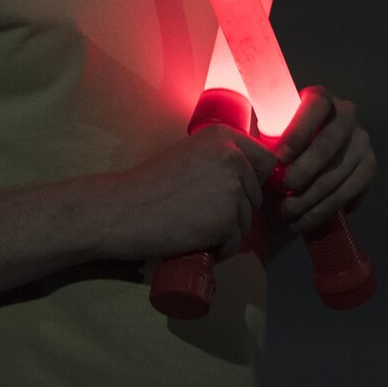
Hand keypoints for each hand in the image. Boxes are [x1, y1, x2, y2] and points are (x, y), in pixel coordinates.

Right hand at [99, 125, 278, 261]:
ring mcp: (231, 189)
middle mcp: (233, 157)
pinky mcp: (225, 220)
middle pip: (256, 195)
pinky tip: (196, 242)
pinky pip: (234, 243)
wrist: (122, 209)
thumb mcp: (191, 155)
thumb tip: (249, 177)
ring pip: (246, 221)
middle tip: (203, 215)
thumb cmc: (150, 186)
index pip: (265, 161)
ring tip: (195, 228)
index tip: (231, 194)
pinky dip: (219, 249)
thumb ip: (219, 158)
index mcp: (224, 137)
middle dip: (237, 211)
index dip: (252, 181)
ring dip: (226, 232)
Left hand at [269, 86, 374, 233]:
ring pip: (336, 175)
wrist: (314, 154)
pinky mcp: (369, 166)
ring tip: (287, 213)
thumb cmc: (286, 141)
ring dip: (309, 200)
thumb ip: (266, 135)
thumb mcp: (275, 128)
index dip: (297, 133)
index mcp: (321, 98)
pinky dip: (323, 211)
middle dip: (301, 173)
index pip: (314, 108)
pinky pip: (348, 193)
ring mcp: (361, 141)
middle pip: (326, 146)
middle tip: (281, 191)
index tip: (278, 159)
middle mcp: (347, 115)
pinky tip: (304, 221)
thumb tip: (252, 154)